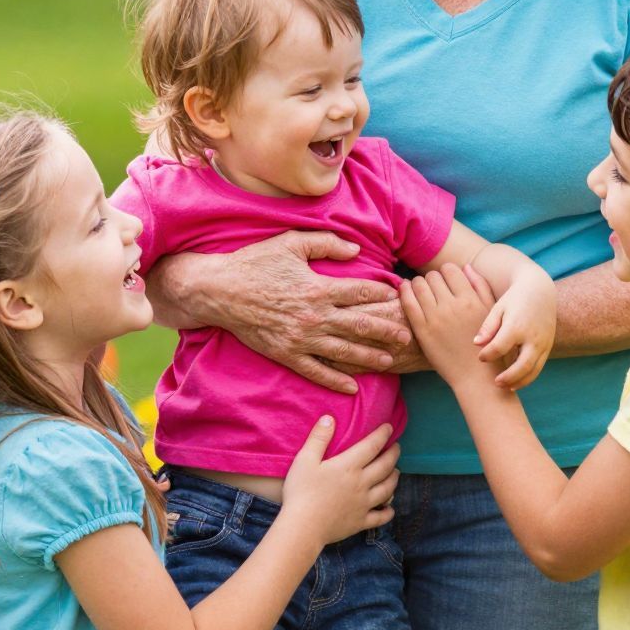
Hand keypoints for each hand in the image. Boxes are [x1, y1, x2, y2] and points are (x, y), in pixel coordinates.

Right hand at [147, 233, 413, 393]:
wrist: (219, 291)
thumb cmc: (255, 262)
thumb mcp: (291, 243)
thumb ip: (327, 244)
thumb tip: (357, 249)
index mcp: (318, 288)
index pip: (361, 291)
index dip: (384, 292)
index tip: (400, 295)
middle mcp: (315, 316)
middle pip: (361, 325)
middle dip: (387, 330)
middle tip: (409, 335)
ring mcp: (301, 339)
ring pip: (344, 352)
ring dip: (369, 357)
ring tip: (389, 361)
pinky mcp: (286, 354)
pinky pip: (316, 371)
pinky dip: (335, 380)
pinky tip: (352, 387)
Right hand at [281, 418, 399, 542]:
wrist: (303, 527)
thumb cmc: (301, 492)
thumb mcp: (304, 460)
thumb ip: (318, 438)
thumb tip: (329, 418)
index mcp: (349, 466)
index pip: (372, 446)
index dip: (383, 435)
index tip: (389, 427)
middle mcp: (362, 483)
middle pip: (385, 466)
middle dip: (393, 454)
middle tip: (397, 447)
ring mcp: (363, 504)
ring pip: (387, 489)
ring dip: (394, 479)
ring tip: (396, 472)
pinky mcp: (360, 522)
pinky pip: (380, 517)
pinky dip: (388, 512)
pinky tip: (390, 509)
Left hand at [401, 265, 506, 391]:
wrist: (477, 378)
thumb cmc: (488, 346)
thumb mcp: (492, 314)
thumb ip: (481, 287)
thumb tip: (467, 267)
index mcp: (471, 300)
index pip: (450, 270)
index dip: (447, 273)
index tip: (446, 282)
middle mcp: (453, 306)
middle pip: (433, 276)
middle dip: (432, 279)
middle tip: (432, 288)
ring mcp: (436, 318)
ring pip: (418, 285)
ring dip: (417, 284)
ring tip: (420, 291)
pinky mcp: (422, 331)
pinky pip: (408, 302)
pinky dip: (404, 292)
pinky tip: (405, 291)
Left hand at [472, 262, 556, 388]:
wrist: (541, 291)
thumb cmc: (514, 299)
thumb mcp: (499, 308)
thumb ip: (488, 326)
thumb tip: (476, 344)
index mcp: (517, 325)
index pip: (499, 347)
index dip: (487, 355)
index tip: (480, 358)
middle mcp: (533, 337)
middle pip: (522, 365)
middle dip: (508, 377)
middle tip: (495, 382)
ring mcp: (543, 343)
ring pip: (533, 370)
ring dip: (519, 382)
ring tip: (505, 387)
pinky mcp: (548, 347)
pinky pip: (539, 367)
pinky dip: (528, 377)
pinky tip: (515, 382)